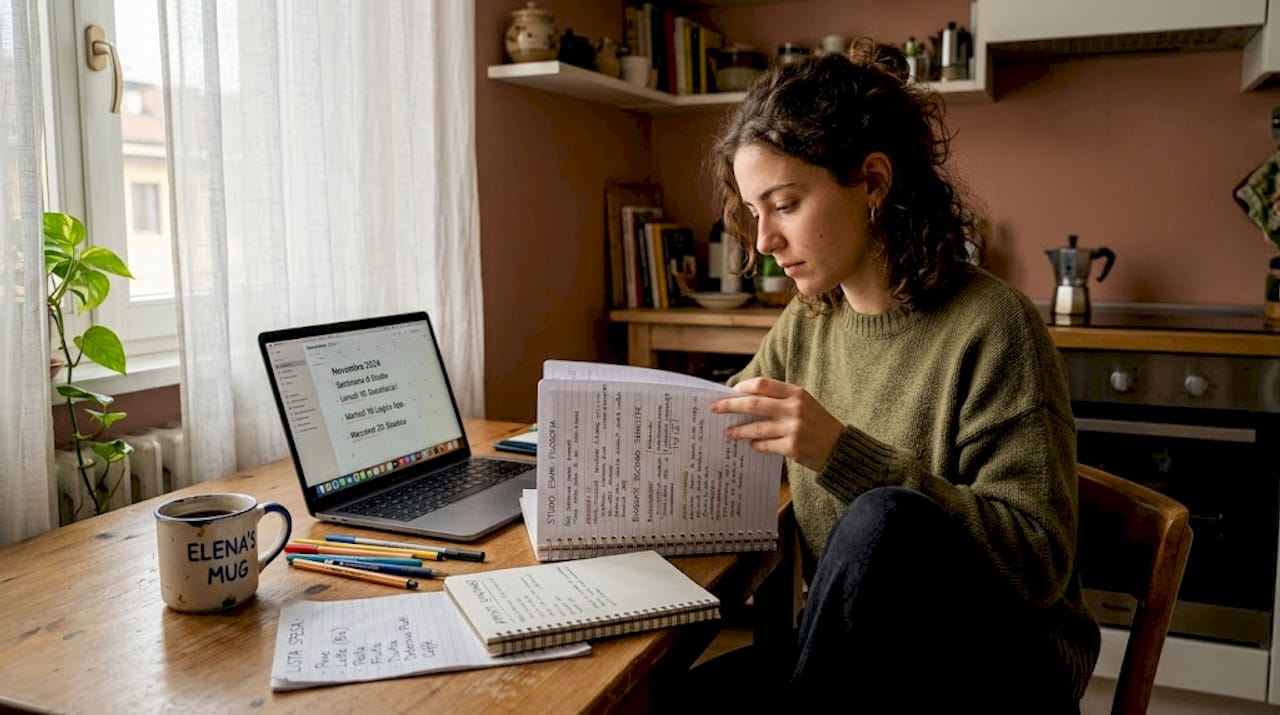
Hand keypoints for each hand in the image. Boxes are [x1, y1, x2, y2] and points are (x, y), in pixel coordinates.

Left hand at [710, 377, 843, 471]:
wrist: (839, 447)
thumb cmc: (817, 423)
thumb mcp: (803, 403)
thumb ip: (779, 400)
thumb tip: (745, 400)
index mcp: (796, 393)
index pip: (762, 384)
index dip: (743, 387)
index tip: (730, 392)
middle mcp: (794, 408)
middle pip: (753, 403)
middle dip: (730, 406)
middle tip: (714, 408)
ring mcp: (794, 428)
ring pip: (756, 428)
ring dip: (739, 430)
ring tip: (727, 433)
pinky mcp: (793, 447)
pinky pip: (766, 445)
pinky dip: (756, 445)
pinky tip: (751, 445)